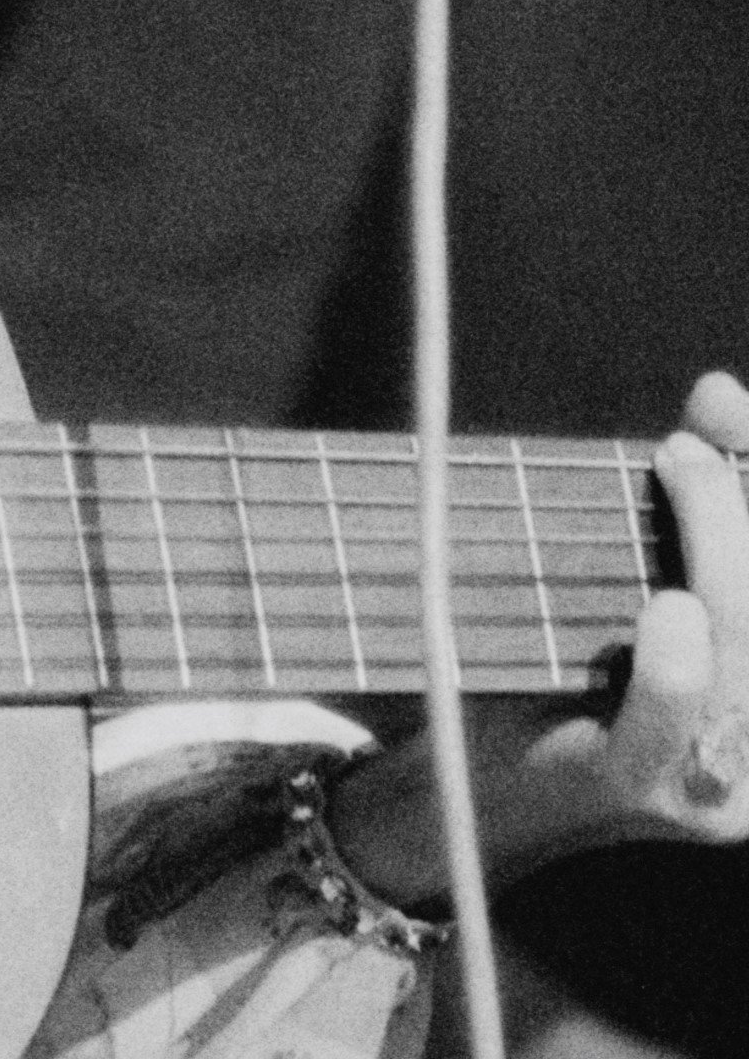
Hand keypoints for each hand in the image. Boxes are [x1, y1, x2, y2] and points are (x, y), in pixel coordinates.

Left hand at [331, 370, 748, 898]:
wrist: (462, 775)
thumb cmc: (560, 656)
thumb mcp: (631, 569)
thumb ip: (689, 500)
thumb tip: (721, 393)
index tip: (730, 412)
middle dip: (745, 518)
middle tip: (686, 444)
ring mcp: (713, 784)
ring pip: (745, 659)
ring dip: (720, 552)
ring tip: (681, 472)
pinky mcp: (637, 790)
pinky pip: (672, 725)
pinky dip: (676, 665)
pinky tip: (670, 607)